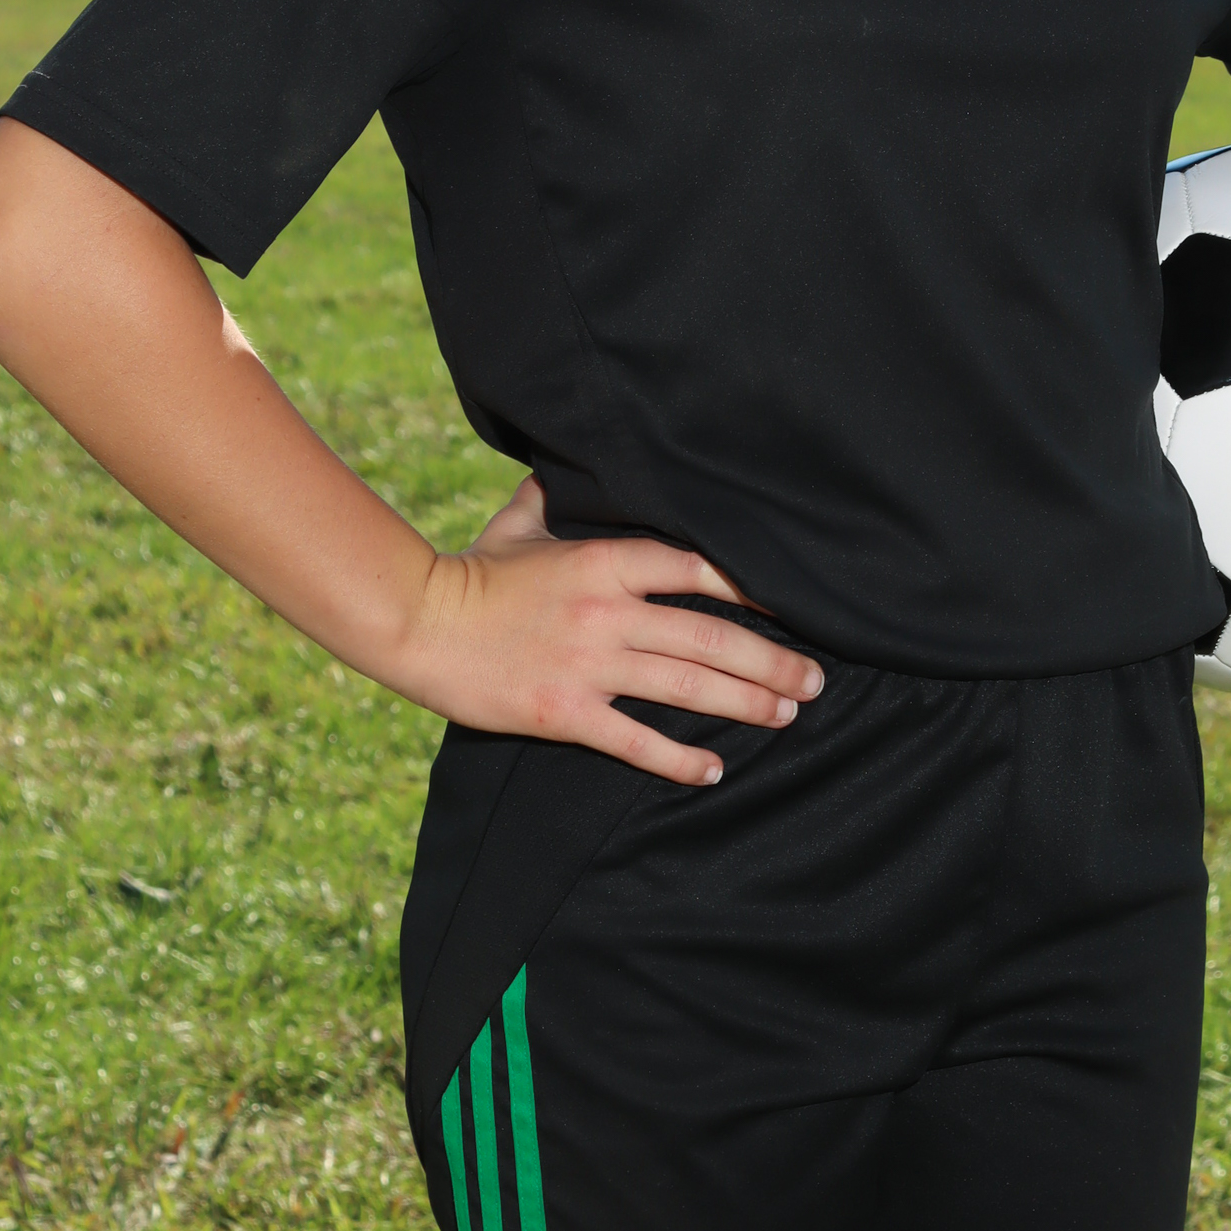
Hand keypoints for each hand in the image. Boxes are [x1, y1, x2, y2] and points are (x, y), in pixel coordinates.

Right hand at [399, 478, 824, 786]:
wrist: (417, 624)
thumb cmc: (472, 570)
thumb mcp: (521, 522)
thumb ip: (557, 496)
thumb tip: (569, 461)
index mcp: (602, 561)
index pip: (697, 567)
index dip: (751, 585)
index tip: (793, 602)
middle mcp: (606, 612)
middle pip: (709, 636)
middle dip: (770, 659)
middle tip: (813, 679)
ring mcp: (588, 665)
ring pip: (686, 686)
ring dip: (745, 703)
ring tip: (787, 714)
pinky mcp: (564, 713)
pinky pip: (635, 741)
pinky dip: (679, 759)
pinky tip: (714, 768)